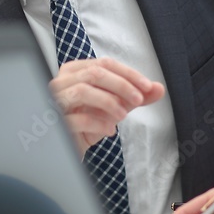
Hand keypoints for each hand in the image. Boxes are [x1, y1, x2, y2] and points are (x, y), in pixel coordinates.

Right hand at [49, 58, 163, 156]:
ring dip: (109, 102)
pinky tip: (110, 130)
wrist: (69, 150)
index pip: (105, 63)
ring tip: (123, 115)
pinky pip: (76, 118)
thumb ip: (135, 97)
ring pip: (82, 91)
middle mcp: (61, 82)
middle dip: (121, 85)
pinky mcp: (54, 123)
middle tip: (139, 99)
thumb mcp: (116, 108)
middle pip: (94, 73)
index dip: (129, 74)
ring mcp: (54, 102)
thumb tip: (159, 88)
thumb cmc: (89, 124)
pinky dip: (97, 123)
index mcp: (75, 72)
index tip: (148, 87)